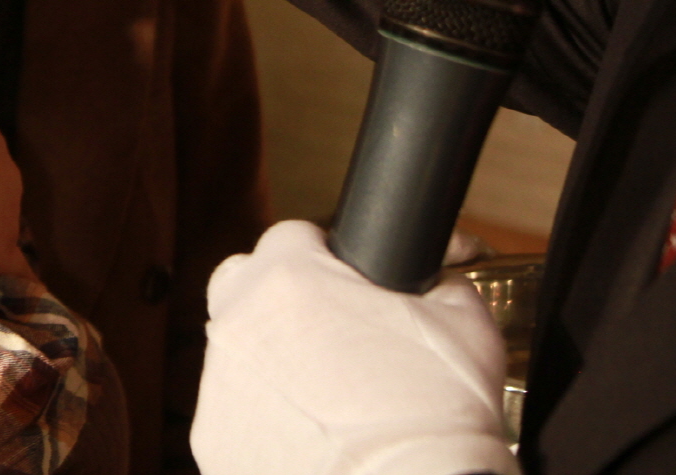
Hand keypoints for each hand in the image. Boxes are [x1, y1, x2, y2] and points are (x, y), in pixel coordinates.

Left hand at [190, 220, 517, 474]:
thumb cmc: (438, 418)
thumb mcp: (463, 324)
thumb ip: (436, 282)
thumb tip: (434, 278)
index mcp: (287, 277)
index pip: (293, 237)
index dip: (325, 258)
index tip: (342, 284)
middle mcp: (237, 323)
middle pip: (245, 286)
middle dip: (280, 299)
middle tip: (328, 332)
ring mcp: (218, 382)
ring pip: (238, 351)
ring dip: (272, 362)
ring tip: (328, 395)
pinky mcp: (212, 437)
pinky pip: (234, 410)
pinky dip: (265, 416)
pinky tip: (310, 433)